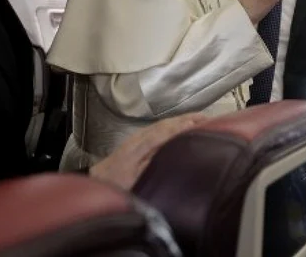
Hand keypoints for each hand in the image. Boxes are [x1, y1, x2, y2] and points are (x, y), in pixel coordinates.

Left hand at [89, 113, 206, 189]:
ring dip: (181, 119)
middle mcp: (138, 139)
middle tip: (207, 119)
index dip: (180, 127)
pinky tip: (182, 124)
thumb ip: (151, 167)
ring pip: (162, 124)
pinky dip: (173, 123)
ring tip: (200, 119)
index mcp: (138, 149)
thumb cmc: (117, 186)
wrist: (98, 182)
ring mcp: (137, 137)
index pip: (162, 133)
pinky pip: (158, 127)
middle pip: (165, 125)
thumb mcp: (134, 181)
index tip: (198, 124)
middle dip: (186, 119)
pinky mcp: (137, 138)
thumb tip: (170, 154)